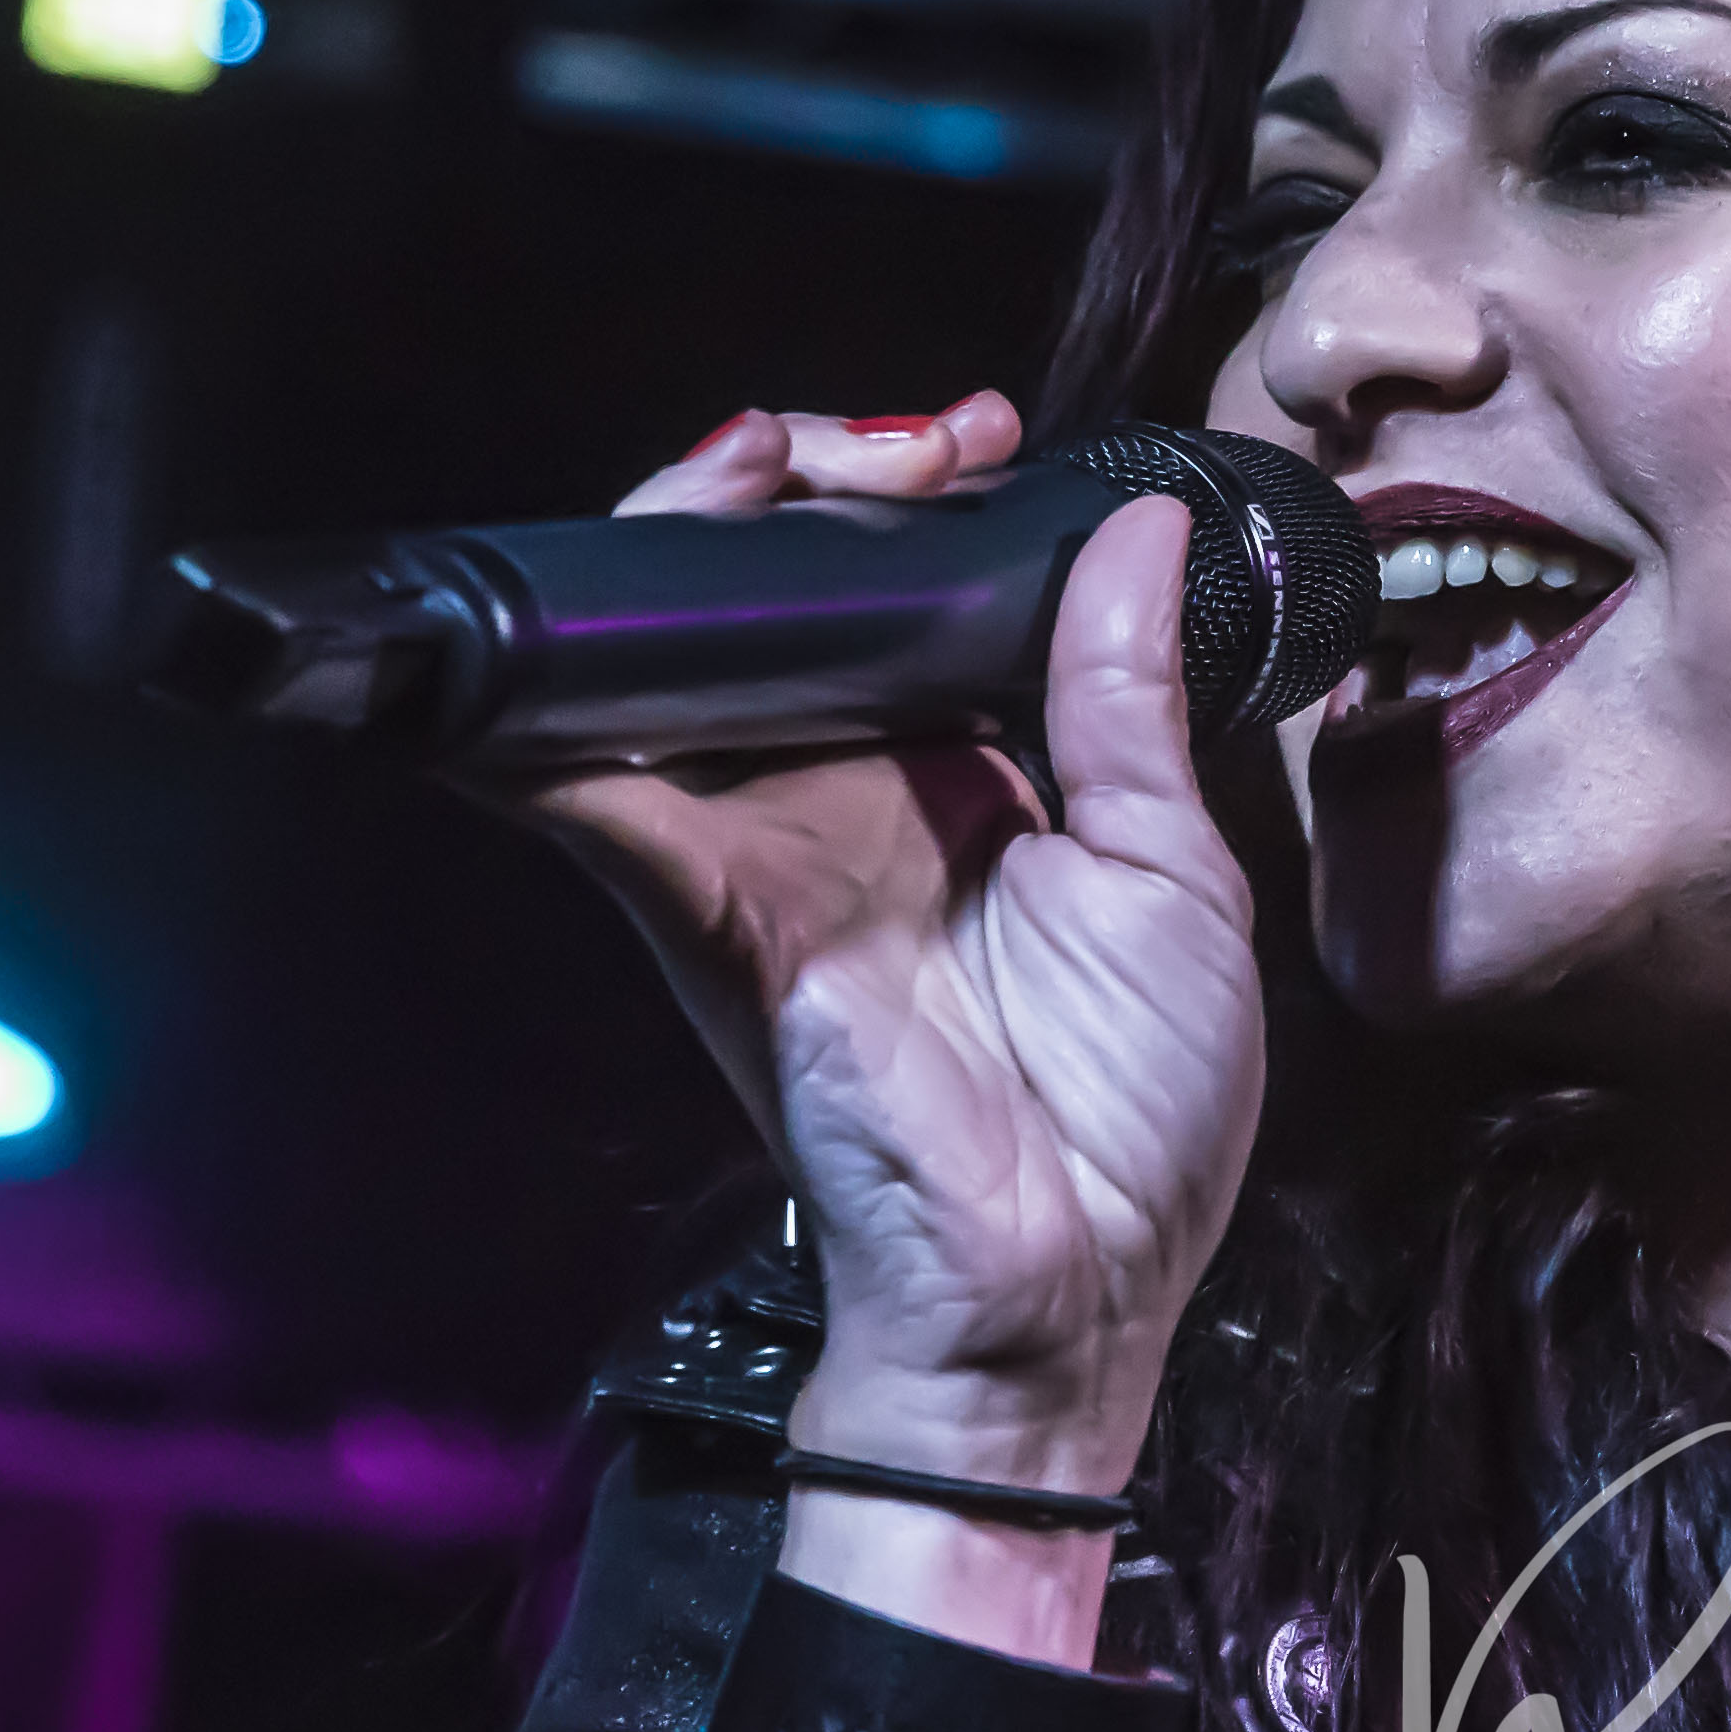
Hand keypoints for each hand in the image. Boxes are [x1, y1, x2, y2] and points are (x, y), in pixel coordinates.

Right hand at [528, 395, 1263, 1513]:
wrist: (1070, 1293)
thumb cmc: (1134, 1122)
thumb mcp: (1177, 876)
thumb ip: (1132, 703)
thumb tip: (1147, 537)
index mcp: (957, 779)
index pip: (894, 594)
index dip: (913, 498)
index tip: (983, 439)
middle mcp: (842, 798)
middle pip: (761, 597)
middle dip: (796, 478)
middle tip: (886, 444)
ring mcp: (760, 847)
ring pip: (661, 656)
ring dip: (684, 539)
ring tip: (761, 466)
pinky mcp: (708, 911)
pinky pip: (596, 801)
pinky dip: (553, 717)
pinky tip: (581, 632)